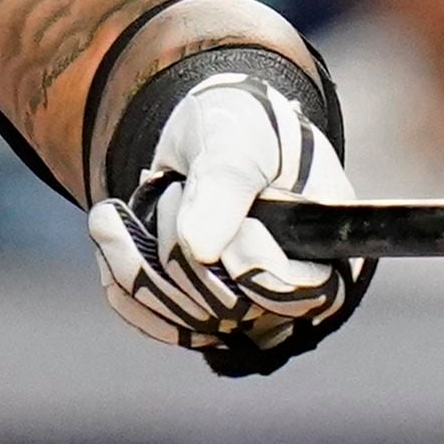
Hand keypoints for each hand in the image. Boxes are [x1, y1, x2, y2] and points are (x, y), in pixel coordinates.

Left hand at [86, 72, 368, 377]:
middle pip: (231, 308)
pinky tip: (113, 224)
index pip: (303, 294)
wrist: (208, 132)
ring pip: (181, 315)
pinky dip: (121, 267)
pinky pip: (147, 316)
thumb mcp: (240, 137)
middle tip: (179, 185)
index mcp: (330, 252)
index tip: (230, 219)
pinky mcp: (195, 317)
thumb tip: (201, 250)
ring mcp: (241, 313)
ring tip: (148, 191)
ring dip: (146, 250)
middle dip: (187, 242)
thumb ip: (226, 185)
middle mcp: (290, 295)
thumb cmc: (243, 126)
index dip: (257, 265)